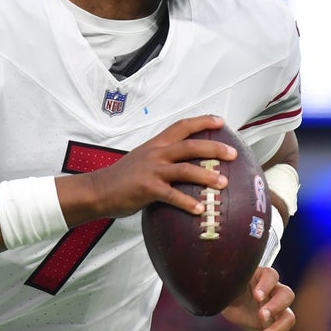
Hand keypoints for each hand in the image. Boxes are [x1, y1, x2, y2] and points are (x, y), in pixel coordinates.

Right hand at [59, 115, 237, 224]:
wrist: (98, 190)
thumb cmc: (121, 178)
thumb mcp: (142, 159)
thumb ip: (162, 158)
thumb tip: (184, 164)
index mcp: (156, 144)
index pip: (182, 126)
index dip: (202, 121)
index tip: (220, 121)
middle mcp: (156, 153)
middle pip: (190, 146)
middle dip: (214, 148)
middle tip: (232, 153)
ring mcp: (152, 171)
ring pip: (185, 169)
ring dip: (207, 176)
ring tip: (223, 183)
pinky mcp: (148, 189)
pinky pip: (173, 195)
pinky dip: (188, 202)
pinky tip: (200, 209)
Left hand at [222, 266, 295, 330]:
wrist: (230, 302)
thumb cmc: (229, 288)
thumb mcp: (227, 284)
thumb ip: (227, 281)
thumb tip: (216, 279)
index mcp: (261, 276)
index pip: (271, 275)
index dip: (266, 285)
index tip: (256, 295)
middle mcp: (273, 291)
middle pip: (287, 295)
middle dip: (275, 306)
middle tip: (260, 316)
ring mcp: (277, 309)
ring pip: (288, 317)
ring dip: (278, 328)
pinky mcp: (274, 324)